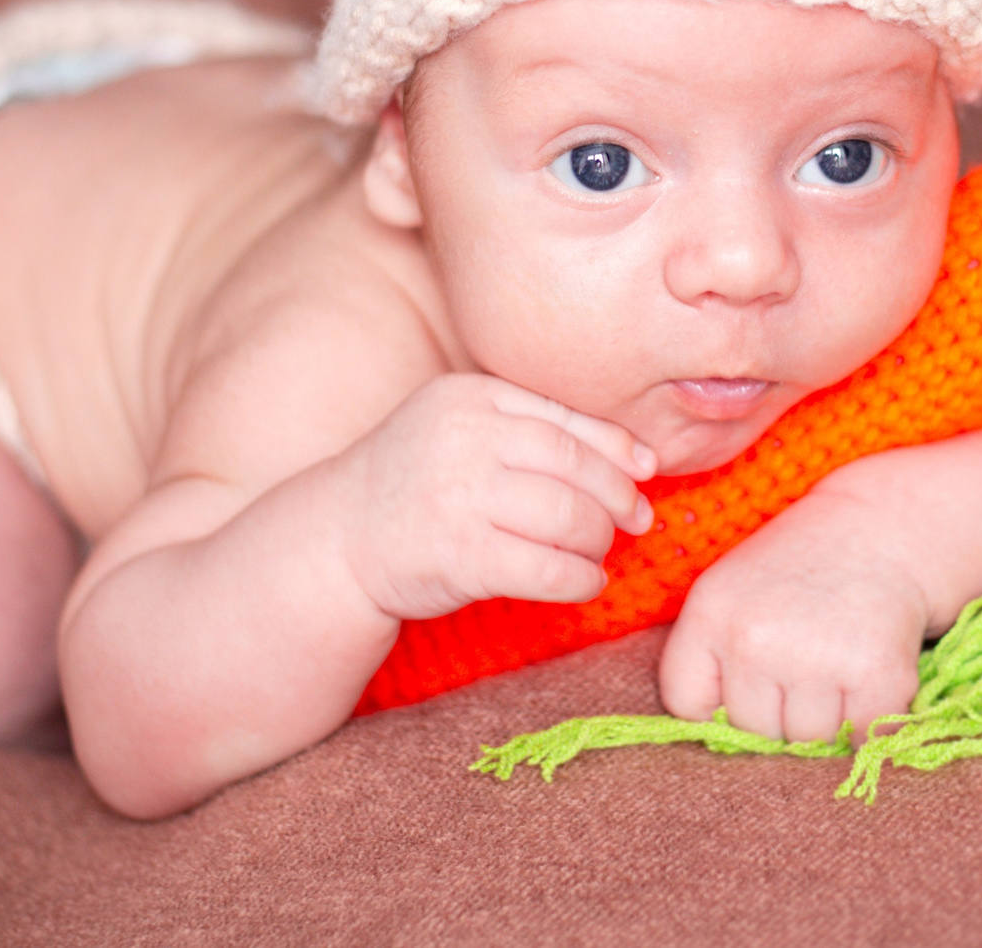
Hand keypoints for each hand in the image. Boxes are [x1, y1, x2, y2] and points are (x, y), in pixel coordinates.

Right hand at [336, 371, 656, 621]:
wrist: (335, 540)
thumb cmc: (415, 484)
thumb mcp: (461, 431)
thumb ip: (532, 430)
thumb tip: (638, 455)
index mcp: (471, 397)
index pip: (565, 418)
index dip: (617, 447)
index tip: (646, 471)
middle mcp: (465, 438)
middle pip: (575, 466)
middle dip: (618, 497)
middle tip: (637, 519)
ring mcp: (460, 496)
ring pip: (567, 517)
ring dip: (598, 540)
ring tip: (600, 551)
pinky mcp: (458, 555)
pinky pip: (546, 568)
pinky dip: (578, 579)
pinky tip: (584, 583)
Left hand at [657, 487, 929, 745]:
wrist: (879, 529)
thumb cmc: (798, 571)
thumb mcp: (731, 592)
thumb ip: (709, 659)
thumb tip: (707, 739)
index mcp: (708, 613)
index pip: (688, 706)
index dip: (721, 701)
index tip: (749, 675)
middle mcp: (755, 638)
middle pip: (753, 732)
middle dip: (778, 710)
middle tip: (805, 658)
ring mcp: (816, 659)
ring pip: (807, 743)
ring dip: (826, 719)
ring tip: (836, 662)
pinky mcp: (876, 675)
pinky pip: (862, 739)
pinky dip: (872, 722)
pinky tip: (868, 676)